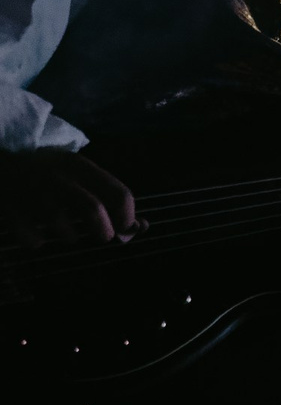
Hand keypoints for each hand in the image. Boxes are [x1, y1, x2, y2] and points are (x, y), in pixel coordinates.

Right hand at [2, 150, 142, 249]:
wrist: (0, 162)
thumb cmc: (49, 173)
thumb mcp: (79, 174)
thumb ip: (109, 197)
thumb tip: (142, 227)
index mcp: (79, 166)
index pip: (119, 194)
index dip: (128, 218)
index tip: (124, 227)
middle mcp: (57, 177)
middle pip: (92, 210)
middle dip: (103, 232)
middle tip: (101, 235)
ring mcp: (31, 192)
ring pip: (63, 229)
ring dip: (70, 237)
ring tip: (65, 232)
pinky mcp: (9, 207)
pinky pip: (33, 239)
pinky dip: (38, 241)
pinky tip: (36, 233)